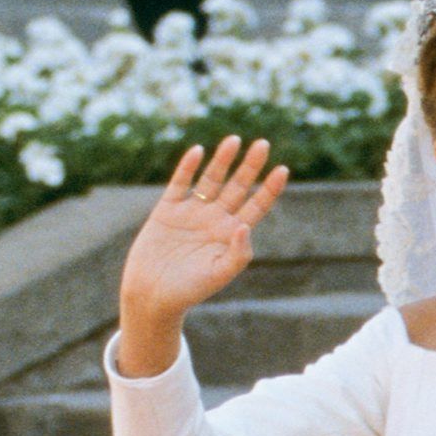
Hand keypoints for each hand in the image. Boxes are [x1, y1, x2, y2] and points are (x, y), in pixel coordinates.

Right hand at [115, 138, 281, 377]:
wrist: (152, 295)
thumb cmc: (189, 291)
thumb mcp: (219, 274)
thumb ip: (237, 253)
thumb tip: (244, 226)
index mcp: (231, 235)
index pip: (256, 207)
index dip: (269, 189)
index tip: (283, 170)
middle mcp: (214, 220)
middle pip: (237, 187)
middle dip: (250, 166)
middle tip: (264, 144)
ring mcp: (191, 213)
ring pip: (210, 180)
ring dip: (222, 160)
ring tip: (235, 140)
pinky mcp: (167, 211)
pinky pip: (180, 184)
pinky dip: (188, 168)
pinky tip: (198, 151)